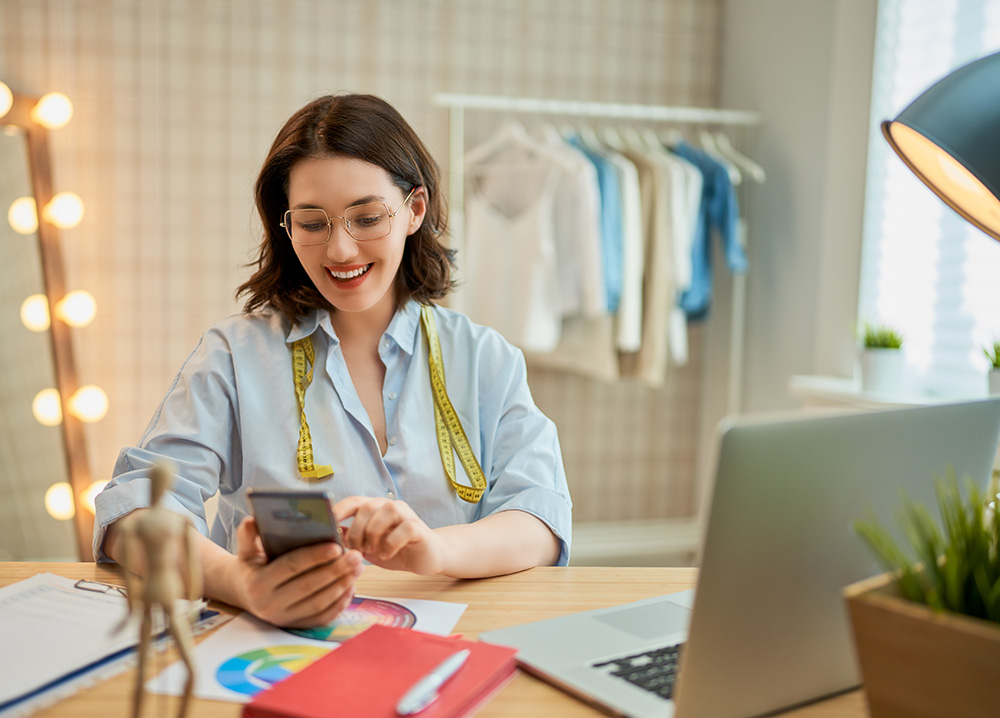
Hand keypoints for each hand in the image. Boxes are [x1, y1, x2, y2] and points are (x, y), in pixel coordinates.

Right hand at [230, 517, 363, 628]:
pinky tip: (351, 586)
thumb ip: (248, 535)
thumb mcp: (246, 549)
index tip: (337, 546)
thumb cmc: (252, 565)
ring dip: (342, 585)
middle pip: (309, 586)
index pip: (291, 567)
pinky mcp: (294, 626)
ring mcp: (283, 618)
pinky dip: (339, 603)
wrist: (244, 594)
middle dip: (336, 570)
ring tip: (358, 568)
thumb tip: (252, 519)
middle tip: (356, 556)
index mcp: (258, 582)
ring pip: (319, 603)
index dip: (315, 556)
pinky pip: (321, 617)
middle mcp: (269, 604)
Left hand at [334, 496, 448, 574]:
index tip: (327, 524)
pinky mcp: (418, 527)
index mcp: (374, 508)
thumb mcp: (368, 547)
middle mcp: (389, 506)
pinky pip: (403, 529)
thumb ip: (351, 540)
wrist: (426, 557)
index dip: (339, 510)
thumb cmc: (395, 550)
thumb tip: (331, 534)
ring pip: (385, 513)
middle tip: (356, 550)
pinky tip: (387, 554)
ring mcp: (405, 514)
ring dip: (373, 534)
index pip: (354, 501)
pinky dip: (391, 543)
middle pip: (366, 507)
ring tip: (371, 551)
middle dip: (356, 530)